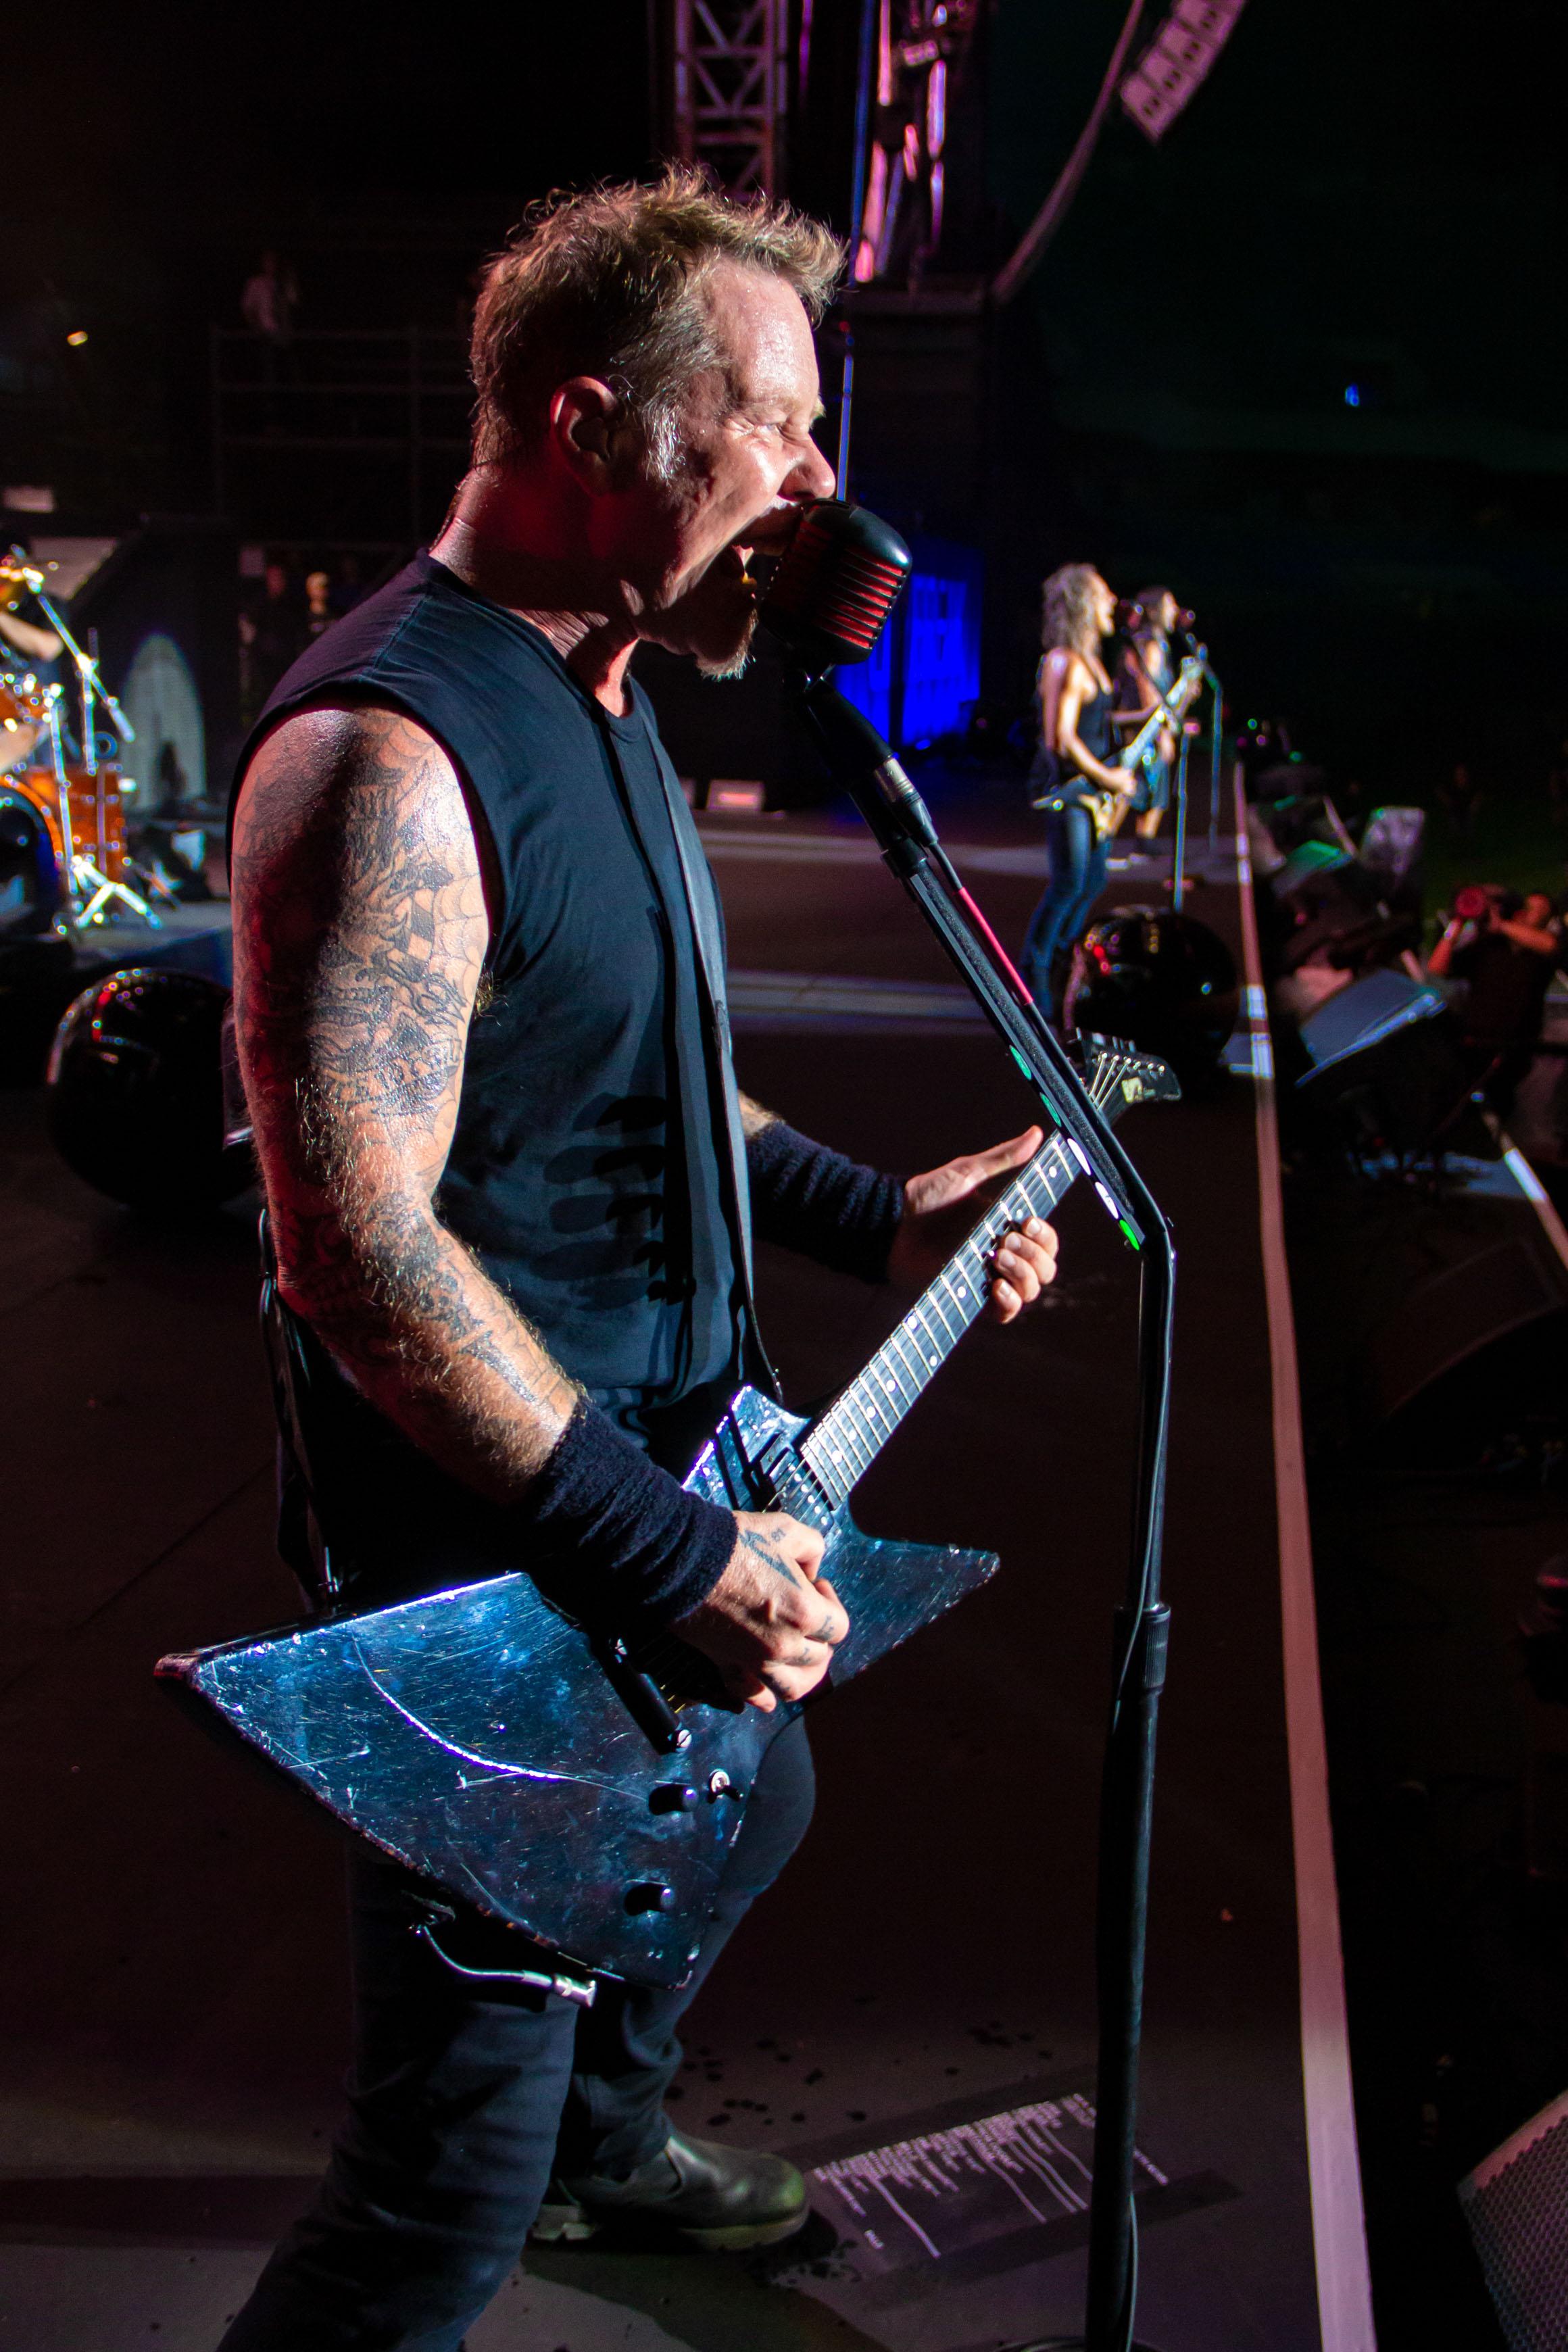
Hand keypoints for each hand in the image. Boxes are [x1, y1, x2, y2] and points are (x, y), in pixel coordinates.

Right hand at [672, 1512, 846, 1713]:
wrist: (681, 1560)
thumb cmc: (735, 1542)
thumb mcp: (787, 1529)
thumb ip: (812, 1549)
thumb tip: (810, 1571)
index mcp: (805, 1612)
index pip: (839, 1628)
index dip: (830, 1604)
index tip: (812, 1585)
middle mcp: (785, 1645)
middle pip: (819, 1657)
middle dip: (817, 1635)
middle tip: (800, 1613)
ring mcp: (755, 1661)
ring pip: (793, 1688)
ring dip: (801, 1674)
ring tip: (795, 1656)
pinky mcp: (728, 1666)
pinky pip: (753, 1696)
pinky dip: (764, 1698)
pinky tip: (767, 1688)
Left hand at [887, 1127, 1060, 1323]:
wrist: (893, 1225)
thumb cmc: (928, 1196)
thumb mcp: (968, 1172)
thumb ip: (1004, 1158)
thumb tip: (1037, 1133)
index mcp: (1008, 1227)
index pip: (1047, 1241)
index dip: (1045, 1236)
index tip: (1027, 1222)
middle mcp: (1004, 1255)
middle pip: (1046, 1268)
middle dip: (1033, 1255)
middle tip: (1004, 1240)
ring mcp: (989, 1278)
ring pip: (1031, 1290)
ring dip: (1022, 1275)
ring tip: (993, 1256)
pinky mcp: (972, 1298)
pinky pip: (1006, 1313)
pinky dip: (1009, 1302)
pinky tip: (995, 1286)